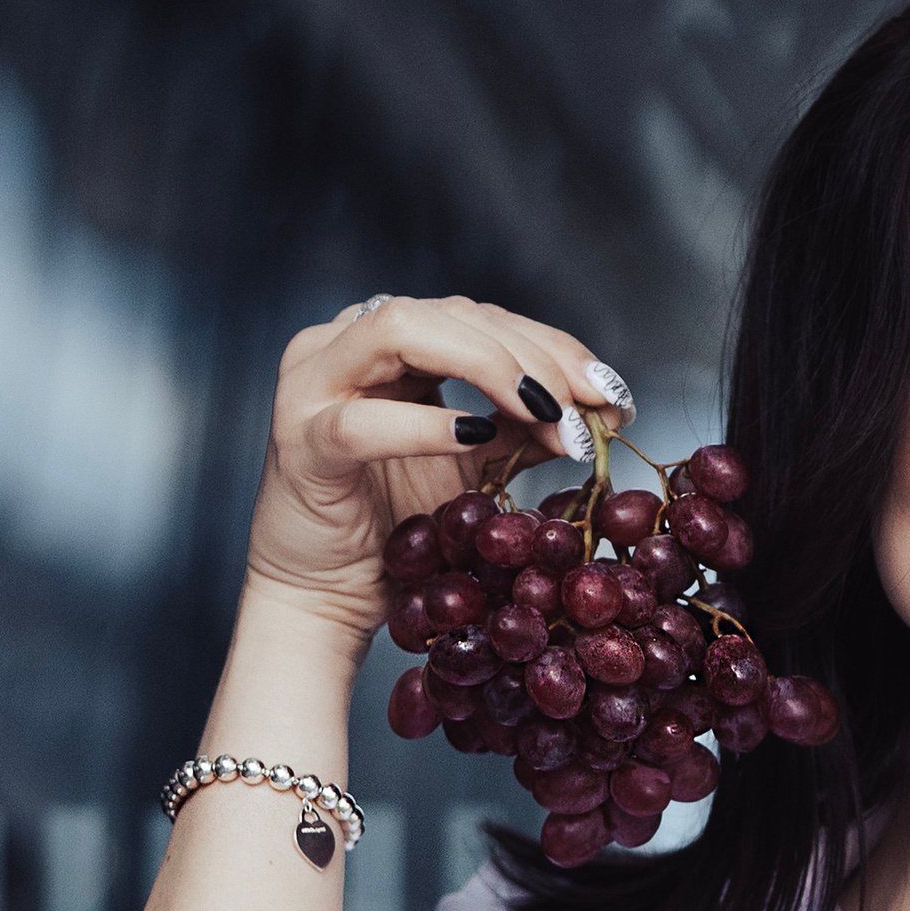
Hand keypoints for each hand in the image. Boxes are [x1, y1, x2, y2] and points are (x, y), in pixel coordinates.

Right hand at [241, 295, 630, 651]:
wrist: (326, 598)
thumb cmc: (394, 530)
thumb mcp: (477, 467)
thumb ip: (528, 429)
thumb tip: (601, 410)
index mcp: (385, 344)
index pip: (478, 316)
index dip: (550, 344)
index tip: (609, 391)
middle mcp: (341, 346)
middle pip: (449, 312)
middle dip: (531, 355)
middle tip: (587, 406)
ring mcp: (311, 387)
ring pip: (400, 330)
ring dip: (488, 365)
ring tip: (546, 413)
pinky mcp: (300, 443)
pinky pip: (362, 422)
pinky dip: (424, 426)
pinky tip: (477, 438)